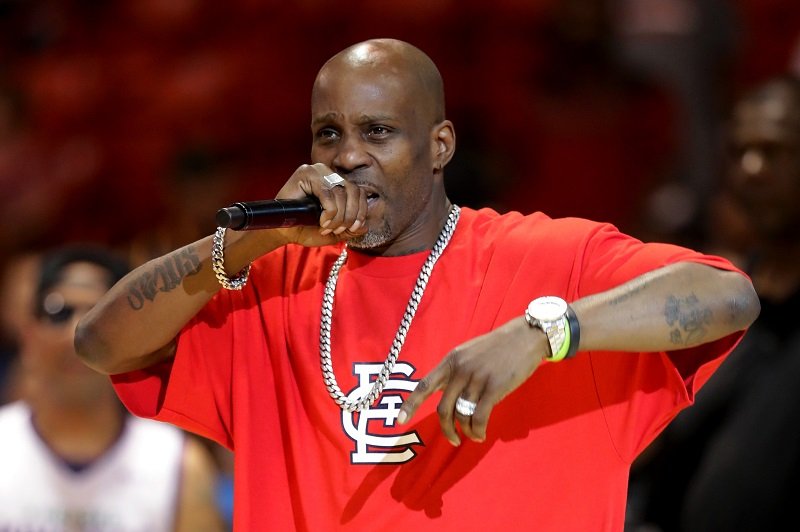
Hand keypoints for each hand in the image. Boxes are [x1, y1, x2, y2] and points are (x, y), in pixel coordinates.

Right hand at [274, 163, 367, 245]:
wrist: (283, 231)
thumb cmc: (306, 229)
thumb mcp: (334, 232)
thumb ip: (350, 229)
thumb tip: (365, 227)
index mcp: (337, 183)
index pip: (359, 192)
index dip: (361, 211)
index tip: (354, 228)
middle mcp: (329, 173)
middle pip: (353, 191)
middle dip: (350, 215)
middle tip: (339, 230)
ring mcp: (317, 171)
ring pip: (340, 192)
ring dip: (338, 216)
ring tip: (327, 228)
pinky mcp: (306, 173)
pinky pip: (327, 192)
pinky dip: (329, 211)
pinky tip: (322, 222)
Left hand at [398, 317, 547, 445]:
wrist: (525, 337)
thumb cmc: (498, 348)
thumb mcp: (469, 353)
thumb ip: (456, 372)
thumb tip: (448, 396)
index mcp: (451, 361)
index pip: (424, 385)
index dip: (411, 405)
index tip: (399, 421)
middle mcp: (460, 370)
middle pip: (443, 409)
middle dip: (446, 429)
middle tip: (453, 439)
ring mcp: (476, 378)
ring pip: (462, 415)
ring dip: (467, 430)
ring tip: (474, 434)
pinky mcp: (494, 387)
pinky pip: (479, 417)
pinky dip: (478, 430)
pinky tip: (481, 434)